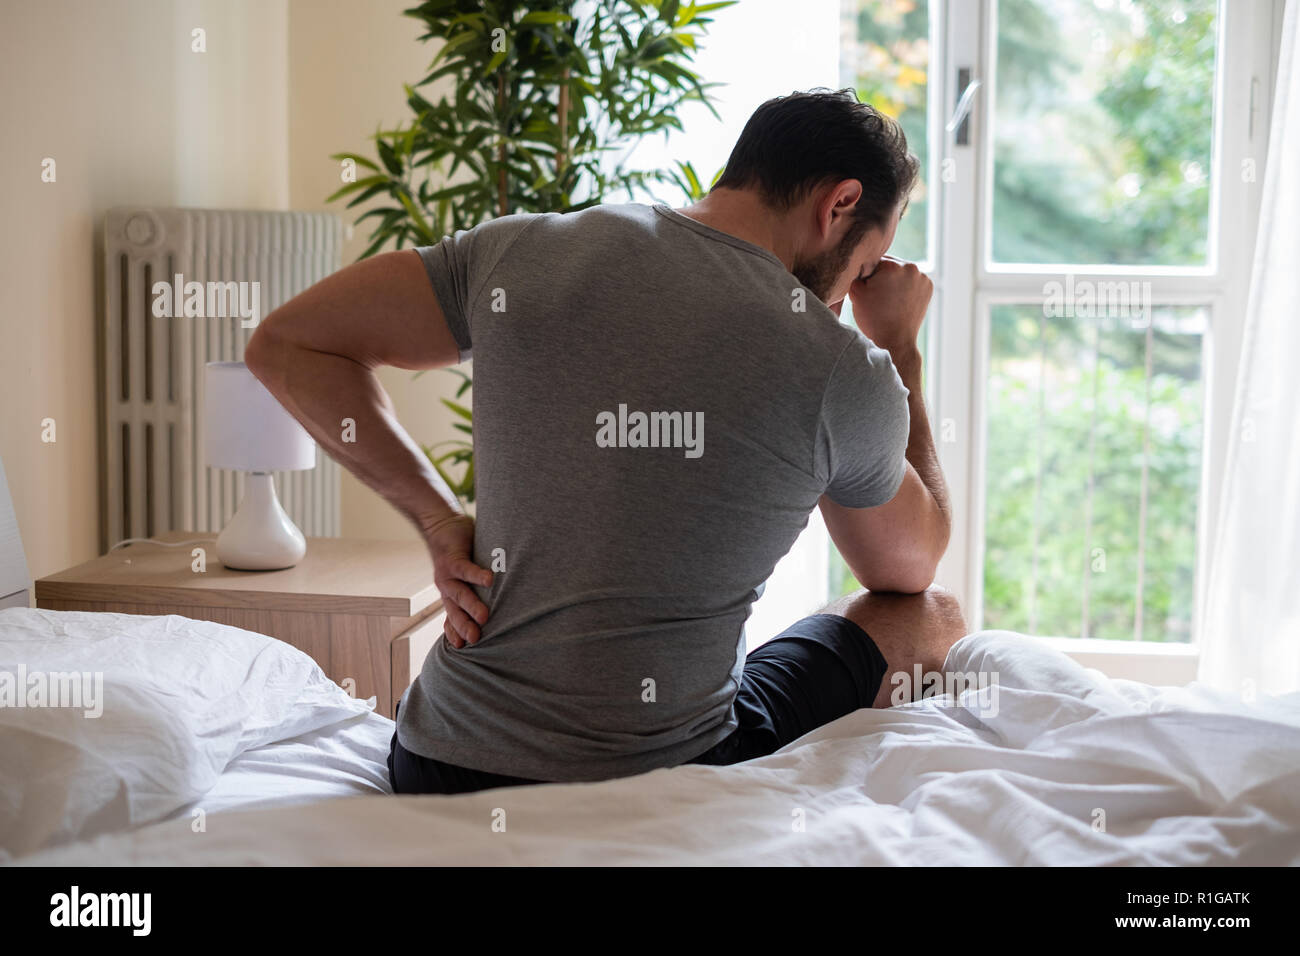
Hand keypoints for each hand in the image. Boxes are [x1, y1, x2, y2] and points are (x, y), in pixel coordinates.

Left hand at [421, 512, 492, 648]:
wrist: (440, 525)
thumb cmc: (459, 552)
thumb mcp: (464, 574)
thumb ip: (477, 587)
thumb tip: (501, 600)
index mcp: (451, 594)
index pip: (452, 617)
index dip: (455, 632)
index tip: (463, 647)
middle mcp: (447, 588)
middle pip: (454, 611)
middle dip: (463, 626)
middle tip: (475, 639)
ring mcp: (448, 574)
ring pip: (459, 593)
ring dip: (471, 605)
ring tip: (483, 617)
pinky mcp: (453, 558)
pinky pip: (465, 569)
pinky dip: (476, 575)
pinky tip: (489, 580)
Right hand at [847, 256, 932, 353]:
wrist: (895, 341)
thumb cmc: (873, 319)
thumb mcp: (855, 293)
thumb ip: (856, 273)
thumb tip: (861, 267)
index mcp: (892, 266)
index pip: (873, 261)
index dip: (867, 275)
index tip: (867, 290)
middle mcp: (911, 267)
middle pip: (890, 265)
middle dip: (882, 277)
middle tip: (877, 296)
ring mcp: (922, 277)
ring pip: (902, 272)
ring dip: (895, 281)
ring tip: (888, 299)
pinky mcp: (928, 287)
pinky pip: (913, 281)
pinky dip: (906, 287)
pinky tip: (899, 300)